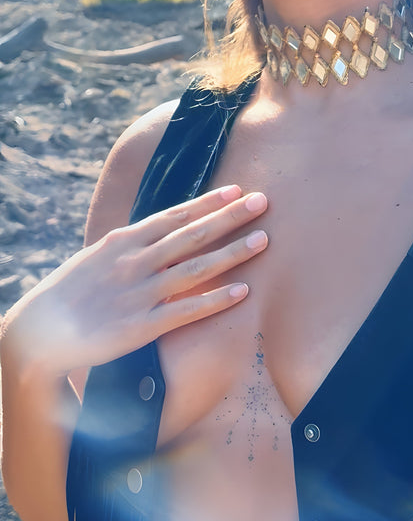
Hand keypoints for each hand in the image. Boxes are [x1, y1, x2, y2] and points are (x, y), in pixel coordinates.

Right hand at [2, 185, 267, 377]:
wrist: (39, 331)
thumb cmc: (70, 292)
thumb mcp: (98, 256)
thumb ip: (131, 244)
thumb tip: (160, 232)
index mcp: (123, 241)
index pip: (174, 215)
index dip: (207, 202)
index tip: (236, 189)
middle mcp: (135, 261)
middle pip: (192, 234)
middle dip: (230, 217)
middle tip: (264, 201)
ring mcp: (139, 293)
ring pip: (196, 268)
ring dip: (232, 252)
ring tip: (263, 239)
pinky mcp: (140, 327)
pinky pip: (186, 311)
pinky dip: (215, 300)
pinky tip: (242, 291)